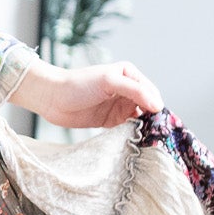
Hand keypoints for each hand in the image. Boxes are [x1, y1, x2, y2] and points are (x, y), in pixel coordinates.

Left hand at [23, 58, 163, 131]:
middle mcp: (127, 90)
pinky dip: (132, 133)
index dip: (156, 106)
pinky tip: (133, 140)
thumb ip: (135, 91)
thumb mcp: (109, 82)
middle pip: (148, 107)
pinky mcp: (111, 121)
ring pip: (139, 119)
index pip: (151, 92)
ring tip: (146, 139)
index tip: (161, 122)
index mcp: (129, 75)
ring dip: (143, 128)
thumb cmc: (78, 84)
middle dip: (152, 119)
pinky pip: (127, 128)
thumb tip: (158, 105)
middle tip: (157, 134)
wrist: (52, 98)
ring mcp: (119, 106)